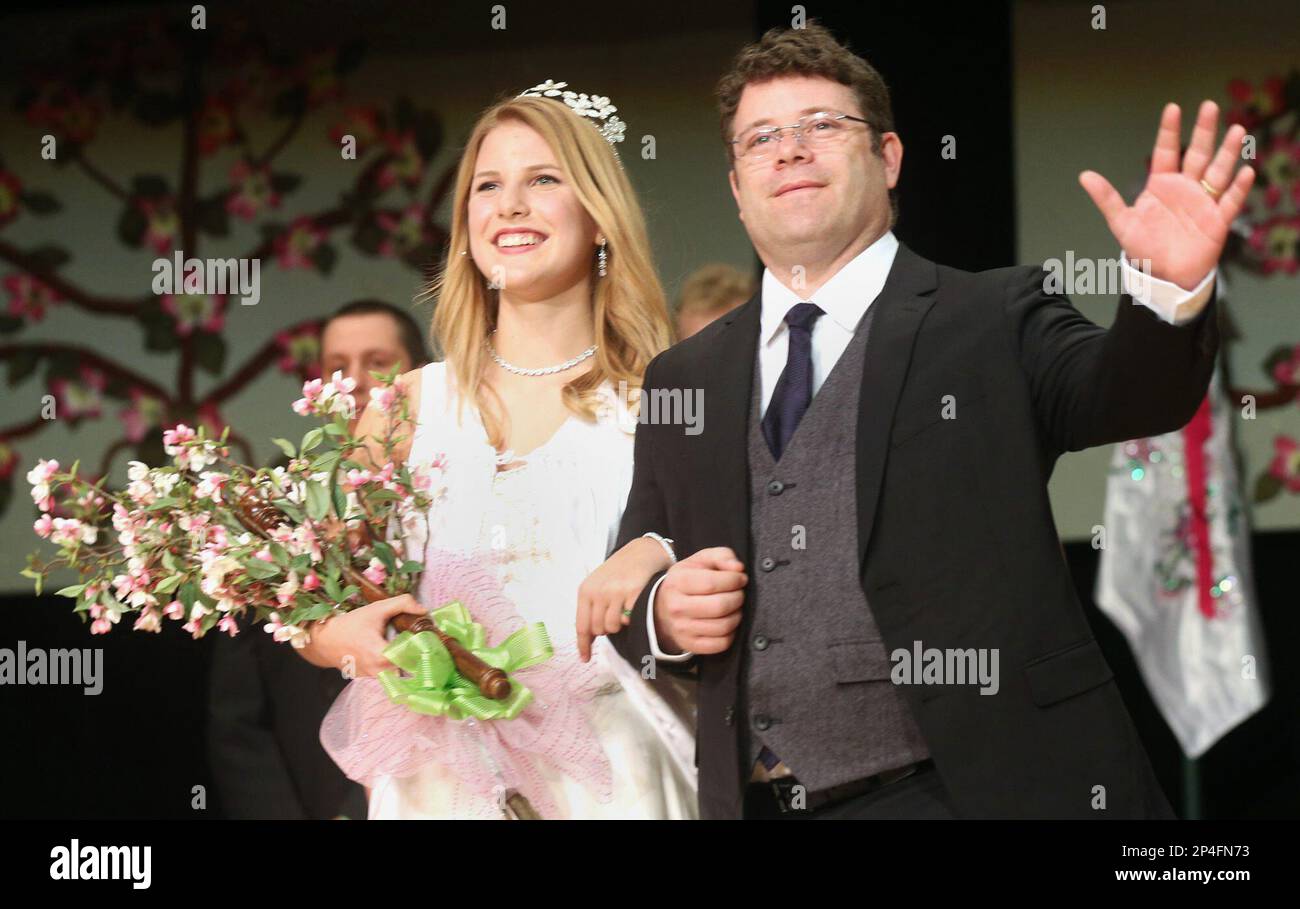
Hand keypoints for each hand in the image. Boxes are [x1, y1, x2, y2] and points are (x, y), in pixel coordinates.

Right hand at [295, 593, 427, 677]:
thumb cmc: (351, 623)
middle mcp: (379, 671)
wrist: (324, 640)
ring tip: (408, 645)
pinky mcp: (369, 679)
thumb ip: (402, 604)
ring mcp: (373, 678)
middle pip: (410, 666)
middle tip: (422, 640)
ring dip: (406, 660)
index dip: (425, 647)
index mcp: (382, 655)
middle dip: (418, 654)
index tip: (430, 638)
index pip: (414, 657)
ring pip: (400, 672)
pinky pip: (388, 673)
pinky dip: (393, 664)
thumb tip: (424, 610)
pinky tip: (393, 652)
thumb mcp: (377, 609)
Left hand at [576, 536, 674, 661]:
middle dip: (606, 629)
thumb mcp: (597, 585)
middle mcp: (599, 591)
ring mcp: (617, 591)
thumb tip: (588, 639)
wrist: (640, 551)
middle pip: (599, 629)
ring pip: (614, 626)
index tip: (585, 659)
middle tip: (613, 617)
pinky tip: (632, 606)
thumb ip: (590, 608)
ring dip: (619, 624)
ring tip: (622, 611)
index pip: (582, 625)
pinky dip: (631, 617)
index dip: (583, 645)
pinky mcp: (635, 592)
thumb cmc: (617, 572)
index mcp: (585, 590)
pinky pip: (629, 619)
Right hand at [653, 547, 746, 655]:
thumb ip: (721, 556)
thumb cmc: (686, 581)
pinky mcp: (691, 645)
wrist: (663, 608)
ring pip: (723, 626)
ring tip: (734, 607)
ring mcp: (683, 628)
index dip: (734, 580)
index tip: (741, 578)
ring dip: (737, 615)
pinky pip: (721, 643)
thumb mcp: (700, 561)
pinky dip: (732, 633)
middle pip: (720, 606)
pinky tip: (727, 622)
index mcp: (678, 582)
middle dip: (738, 598)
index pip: (712, 583)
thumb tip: (738, 568)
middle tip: (739, 593)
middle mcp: (677, 607)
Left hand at [1080, 100, 1254, 288]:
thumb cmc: (1144, 247)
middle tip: (1209, 106)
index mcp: (1162, 184)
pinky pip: (1230, 202)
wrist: (1163, 276)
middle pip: (1197, 154)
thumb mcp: (1122, 223)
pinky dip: (1238, 188)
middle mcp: (1186, 188)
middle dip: (1204, 131)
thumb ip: (1107, 198)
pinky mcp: (1218, 221)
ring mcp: (1204, 202)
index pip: (1166, 151)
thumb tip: (1084, 175)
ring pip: (1218, 172)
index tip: (1172, 108)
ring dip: (1227, 153)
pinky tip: (1245, 172)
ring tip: (1236, 131)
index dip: (1168, 131)